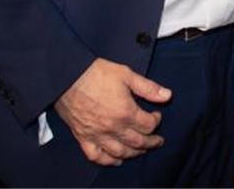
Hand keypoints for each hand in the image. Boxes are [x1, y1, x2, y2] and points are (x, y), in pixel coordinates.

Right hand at [54, 58, 170, 165]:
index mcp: (125, 112)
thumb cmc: (95, 73)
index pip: (148, 125)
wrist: (66, 76)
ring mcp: (97, 135)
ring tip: (141, 150)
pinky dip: (108, 160)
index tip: (157, 115)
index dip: (156, 121)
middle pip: (138, 142)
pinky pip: (97, 156)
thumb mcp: (126, 74)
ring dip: (134, 153)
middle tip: (157, 140)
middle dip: (151, 142)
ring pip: (120, 152)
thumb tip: (167, 95)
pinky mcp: (83, 137)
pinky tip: (116, 159)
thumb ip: (148, 87)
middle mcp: (113, 127)